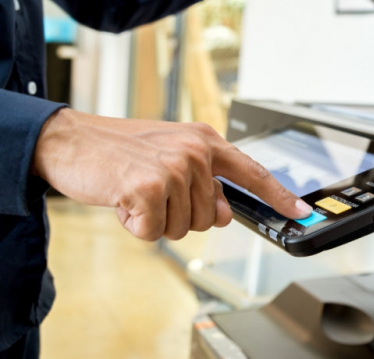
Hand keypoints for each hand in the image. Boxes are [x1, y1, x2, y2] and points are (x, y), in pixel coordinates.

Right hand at [32, 109, 312, 241]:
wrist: (72, 140)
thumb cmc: (122, 152)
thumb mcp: (171, 159)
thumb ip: (203, 186)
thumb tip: (224, 216)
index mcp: (206, 140)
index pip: (253, 173)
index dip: (280, 196)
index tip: (301, 213)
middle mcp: (196, 151)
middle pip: (211, 218)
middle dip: (180, 215)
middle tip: (152, 191)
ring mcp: (175, 168)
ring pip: (184, 229)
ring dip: (157, 220)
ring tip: (136, 191)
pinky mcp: (150, 187)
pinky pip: (155, 233)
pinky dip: (135, 226)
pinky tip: (123, 200)